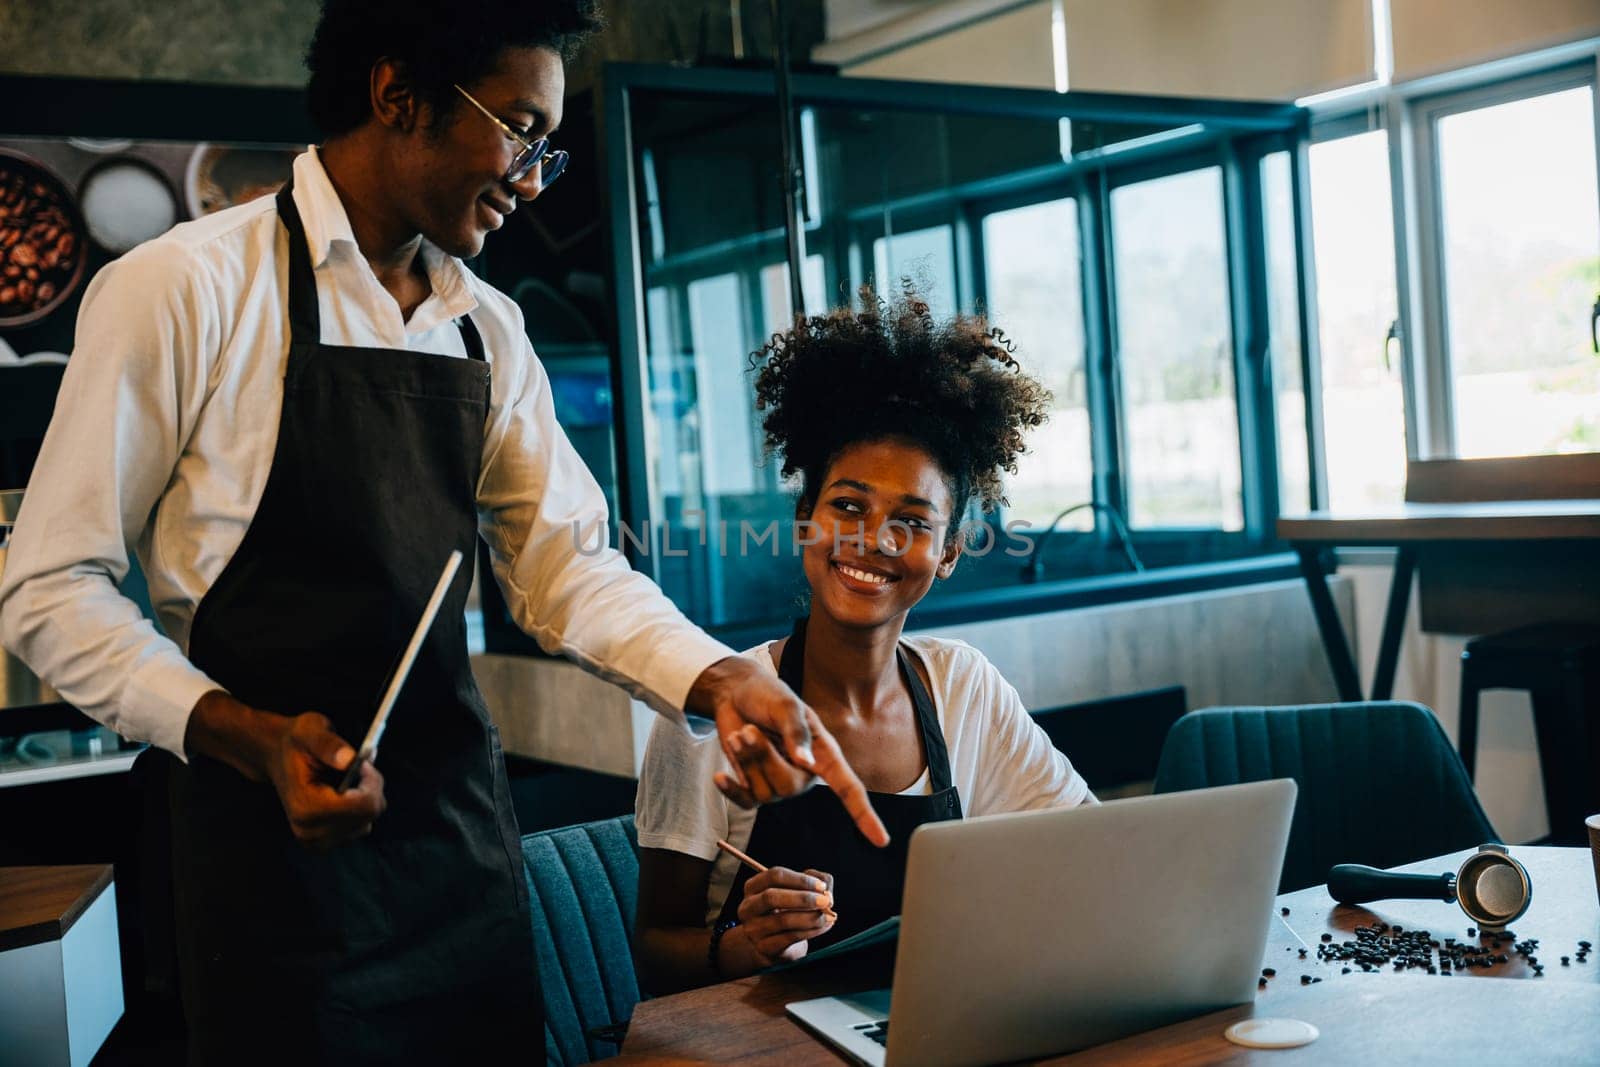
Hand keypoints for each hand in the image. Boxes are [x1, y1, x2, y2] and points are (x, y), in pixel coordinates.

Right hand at [263, 712, 387, 848]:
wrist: (277, 757)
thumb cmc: (296, 743)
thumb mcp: (310, 730)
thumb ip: (329, 745)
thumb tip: (349, 760)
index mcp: (306, 807)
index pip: (364, 807)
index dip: (372, 782)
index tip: (363, 763)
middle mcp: (309, 831)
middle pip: (368, 815)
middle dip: (371, 788)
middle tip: (359, 766)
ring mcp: (316, 841)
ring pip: (367, 822)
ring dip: (365, 798)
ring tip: (347, 779)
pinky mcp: (324, 842)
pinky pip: (360, 827)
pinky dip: (359, 809)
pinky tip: (344, 794)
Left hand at [687, 656, 887, 846]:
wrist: (737, 694)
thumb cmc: (768, 696)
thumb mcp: (786, 705)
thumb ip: (797, 732)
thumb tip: (805, 763)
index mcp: (824, 754)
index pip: (848, 788)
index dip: (865, 815)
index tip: (882, 840)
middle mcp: (805, 775)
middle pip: (788, 787)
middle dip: (763, 757)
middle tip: (749, 730)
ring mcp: (778, 784)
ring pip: (765, 792)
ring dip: (747, 760)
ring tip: (742, 733)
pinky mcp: (753, 786)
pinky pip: (745, 801)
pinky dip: (730, 789)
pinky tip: (720, 776)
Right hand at [734, 866, 835, 965]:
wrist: (776, 942)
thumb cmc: (788, 911)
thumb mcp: (798, 891)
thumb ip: (814, 882)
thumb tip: (825, 888)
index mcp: (753, 887)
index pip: (774, 876)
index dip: (800, 880)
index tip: (821, 886)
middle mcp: (748, 907)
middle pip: (771, 897)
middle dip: (803, 898)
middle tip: (825, 901)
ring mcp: (753, 929)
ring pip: (782, 920)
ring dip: (810, 917)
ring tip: (827, 916)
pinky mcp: (764, 947)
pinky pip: (789, 937)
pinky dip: (811, 931)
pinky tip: (823, 927)